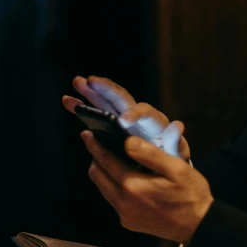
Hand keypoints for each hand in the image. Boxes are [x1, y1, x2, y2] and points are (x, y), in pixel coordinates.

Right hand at [62, 76, 189, 159]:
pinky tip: (68, 100)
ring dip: (91, 92)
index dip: (134, 114)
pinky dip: (83, 106)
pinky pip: (96, 112)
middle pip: (123, 98)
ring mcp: (123, 118)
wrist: (162, 164)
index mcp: (154, 122)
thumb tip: (177, 126)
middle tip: (92, 81)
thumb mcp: (177, 154)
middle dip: (107, 90)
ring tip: (77, 82)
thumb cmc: (171, 159)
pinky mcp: (111, 124)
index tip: (123, 120)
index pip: (146, 113)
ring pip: (106, 101)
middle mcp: (138, 115)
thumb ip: (175, 142)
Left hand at [82, 130, 212, 242]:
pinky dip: (112, 185)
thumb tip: (127, 142)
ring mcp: (124, 214)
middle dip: (96, 157)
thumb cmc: (190, 193)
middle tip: (98, 143)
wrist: (198, 225)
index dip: (95, 145)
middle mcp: (123, 202)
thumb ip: (150, 154)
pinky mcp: (128, 222)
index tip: (87, 133)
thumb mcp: (176, 167)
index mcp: (133, 186)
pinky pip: (113, 199)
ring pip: (103, 188)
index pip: (105, 161)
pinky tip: (125, 177)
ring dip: (103, 172)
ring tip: (111, 157)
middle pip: (97, 176)